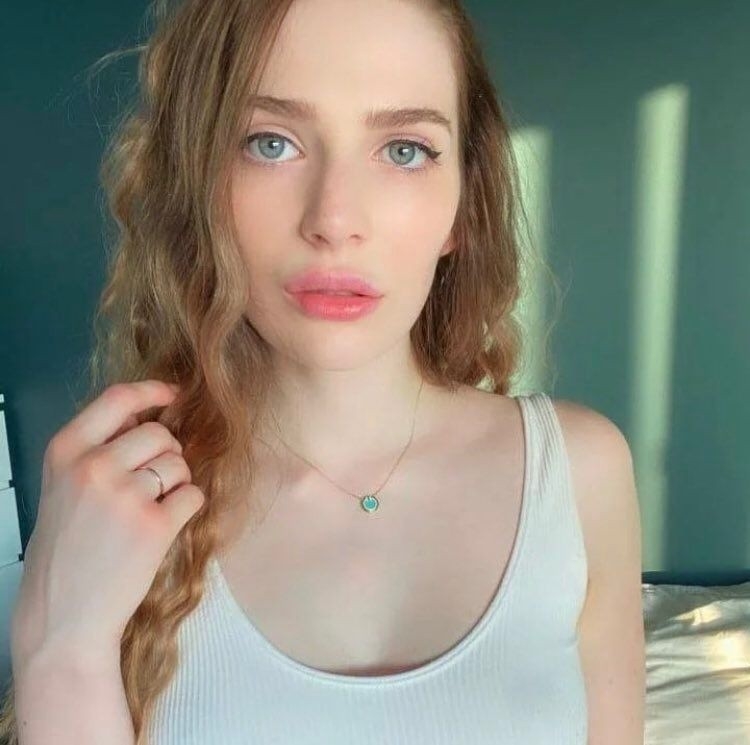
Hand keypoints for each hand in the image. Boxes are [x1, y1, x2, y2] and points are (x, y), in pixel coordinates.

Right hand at [11, 380, 203, 667]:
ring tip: (150, 511)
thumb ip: (97, 450)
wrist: (61, 620)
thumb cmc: (65, 556)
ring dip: (177, 483)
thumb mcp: (62, 489)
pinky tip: (163, 528)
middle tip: (150, 486)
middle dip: (166, 454)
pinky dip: (188, 508)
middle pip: (160, 433)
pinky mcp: (154, 525)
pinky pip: (194, 495)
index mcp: (66, 452)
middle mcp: (93, 467)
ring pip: (180, 463)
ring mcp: (124, 495)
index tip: (172, 394)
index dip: (152, 391)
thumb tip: (146, 419)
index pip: (118, 398)